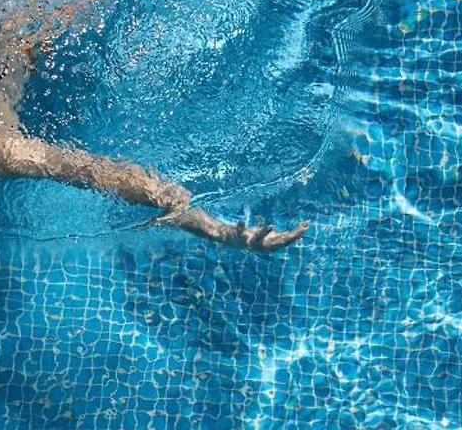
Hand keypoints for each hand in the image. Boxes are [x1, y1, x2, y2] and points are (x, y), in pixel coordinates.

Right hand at [162, 205, 307, 251]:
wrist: (216, 233)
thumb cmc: (202, 225)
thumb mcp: (188, 219)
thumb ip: (174, 217)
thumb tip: (155, 217)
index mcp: (229, 237)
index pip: (234, 235)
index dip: (239, 231)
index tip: (241, 224)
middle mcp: (244, 242)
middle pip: (260, 244)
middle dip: (271, 237)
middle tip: (281, 229)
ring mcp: (256, 242)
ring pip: (276, 244)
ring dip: (290, 236)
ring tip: (305, 226)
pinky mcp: (264, 238)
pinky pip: (281, 238)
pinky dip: (292, 233)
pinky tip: (305, 225)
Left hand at [226, 219, 308, 251]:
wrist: (235, 240)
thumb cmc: (258, 237)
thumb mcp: (274, 237)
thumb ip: (288, 234)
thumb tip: (306, 225)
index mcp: (270, 246)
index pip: (286, 241)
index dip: (296, 234)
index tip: (305, 226)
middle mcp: (261, 246)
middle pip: (274, 244)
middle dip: (285, 238)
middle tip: (296, 232)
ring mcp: (250, 242)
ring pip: (257, 239)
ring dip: (264, 233)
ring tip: (270, 225)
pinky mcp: (238, 236)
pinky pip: (239, 232)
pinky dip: (240, 227)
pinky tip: (241, 220)